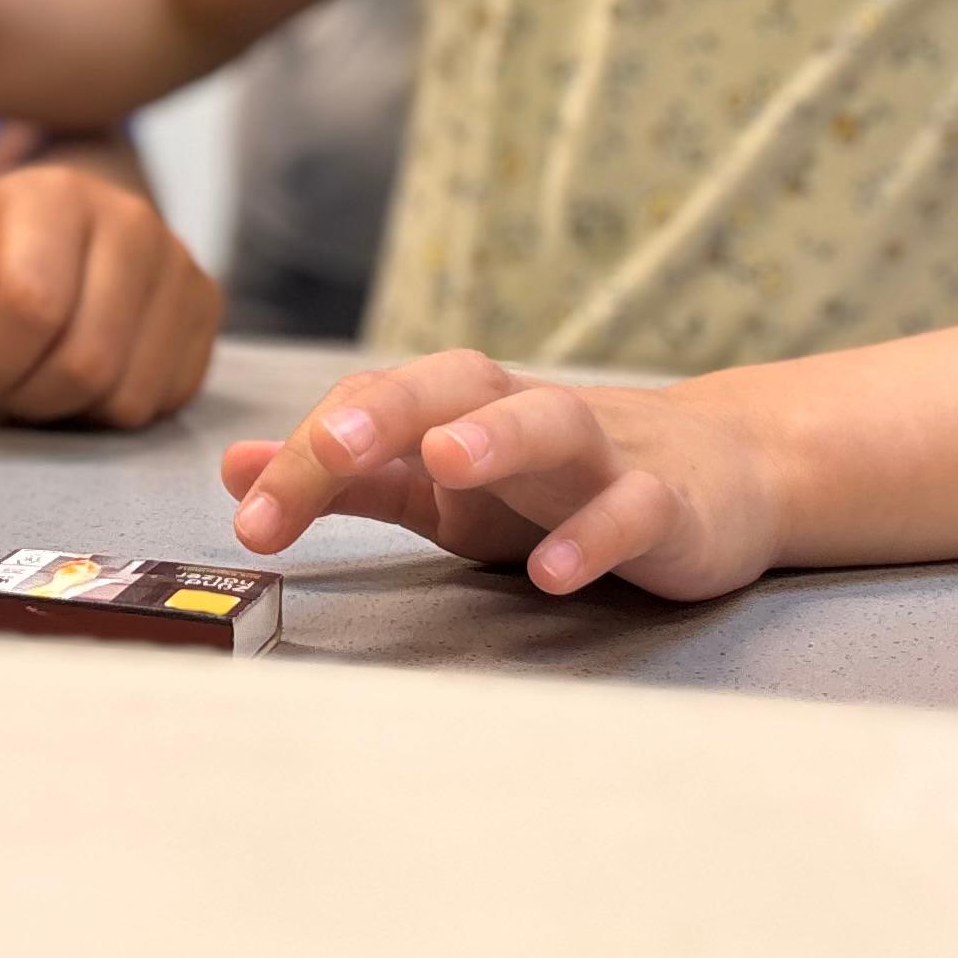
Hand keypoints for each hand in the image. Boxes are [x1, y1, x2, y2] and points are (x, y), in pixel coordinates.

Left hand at [0, 140, 217, 426]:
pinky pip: (160, 402)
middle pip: (85, 362)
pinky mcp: (207, 306)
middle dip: (24, 395)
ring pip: (125, 395)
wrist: (64, 230)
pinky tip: (85, 375)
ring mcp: (180, 264)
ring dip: (67, 409)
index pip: (31, 306)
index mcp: (59, 196)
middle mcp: (133, 222)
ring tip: (39, 374)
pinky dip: (111, 409)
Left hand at [218, 350, 780, 600]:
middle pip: (454, 386)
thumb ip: (347, 478)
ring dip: (497, 436)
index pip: (374, 408)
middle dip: (388, 409)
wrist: (722, 474)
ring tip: (444, 460)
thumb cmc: (556, 483)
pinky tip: (553, 571)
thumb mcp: (441, 484)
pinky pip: (632, 511)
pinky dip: (594, 535)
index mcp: (462, 409)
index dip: (309, 456)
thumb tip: (235, 468)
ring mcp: (602, 457)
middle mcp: (524, 417)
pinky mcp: (668, 506)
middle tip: (329, 447)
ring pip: (552, 422)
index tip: (251, 517)